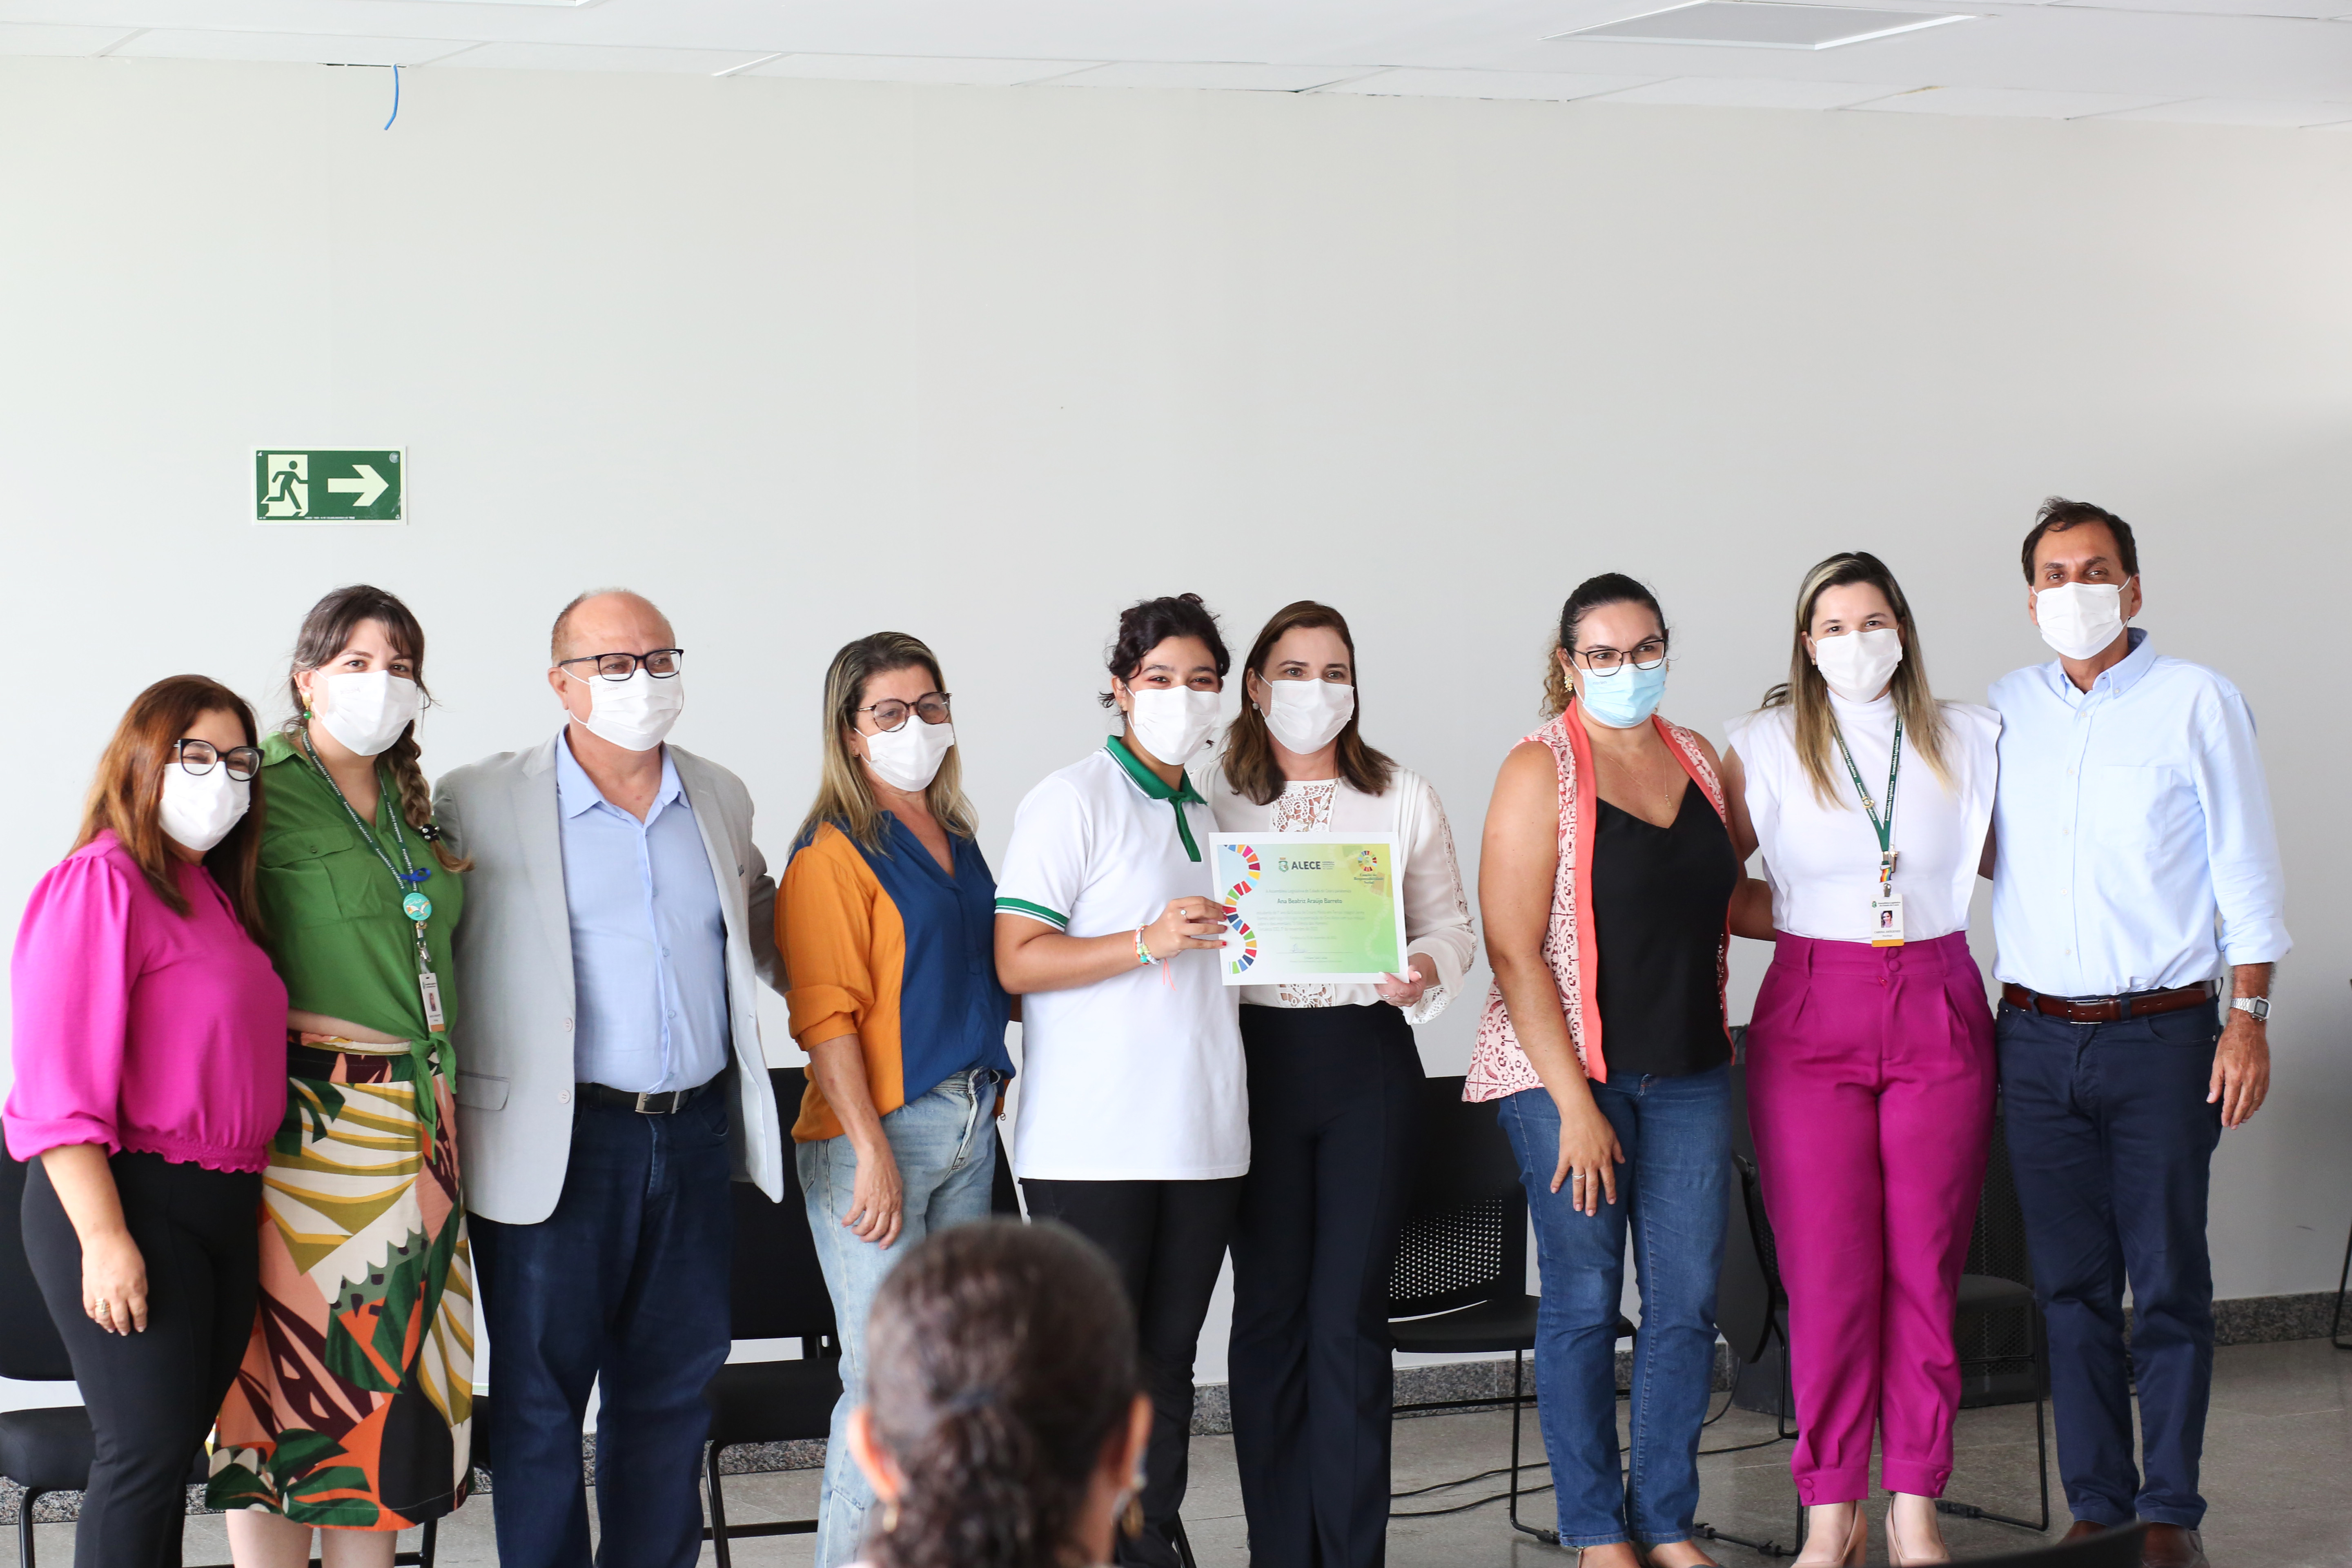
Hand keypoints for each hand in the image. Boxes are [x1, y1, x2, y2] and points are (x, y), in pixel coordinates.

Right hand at [81, 1229, 147, 1334]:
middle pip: (121, 1318)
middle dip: (125, 1327)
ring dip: (108, 1325)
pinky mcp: (88, 1291)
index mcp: (134, 1289)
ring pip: (104, 1317)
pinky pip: (90, 1309)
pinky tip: (98, 1319)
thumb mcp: (141, 1270)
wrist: (104, 1241)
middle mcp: (117, 1295)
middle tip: (126, 1332)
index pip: (139, 1312)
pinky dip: (94, 1316)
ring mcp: (101, 1294)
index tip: (141, 1328)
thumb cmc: (126, 1252)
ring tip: (111, 1329)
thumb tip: (140, 1301)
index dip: (140, 1322)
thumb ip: (141, 1287)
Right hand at [841, 1139, 905, 1247]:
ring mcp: (874, 1203)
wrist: (877, 1157)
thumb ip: (894, 1201)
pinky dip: (848, 1221)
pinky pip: (853, 1215)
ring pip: (866, 1226)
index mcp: (896, 1204)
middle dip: (871, 1238)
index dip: (889, 1239)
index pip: (895, 1228)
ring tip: (855, 1231)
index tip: (883, 1246)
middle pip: (879, 1230)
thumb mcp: (897, 1187)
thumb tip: (890, 1210)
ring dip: (859, 1232)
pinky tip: (844, 1223)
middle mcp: (886, 1206)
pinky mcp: (861, 1198)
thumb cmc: (887, 1169)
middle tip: (864, 1239)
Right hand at [1141, 897, 1227, 961]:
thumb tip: (1215, 916)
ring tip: (1223, 929)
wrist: (1150, 942)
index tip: (1221, 908)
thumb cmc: (1165, 927)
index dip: (1213, 904)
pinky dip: (1213, 943)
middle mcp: (1175, 915)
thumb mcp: (1176, 914)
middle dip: (1217, 914)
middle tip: (1224, 918)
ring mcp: (1177, 929)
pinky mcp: (1179, 943)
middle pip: (1202, 910)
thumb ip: (1194, 914)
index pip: (1199, 900)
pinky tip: (1221, 943)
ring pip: (1203, 927)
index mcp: (1175, 905)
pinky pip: (1200, 943)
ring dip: (1217, 928)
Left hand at [1377, 965, 1428, 1008]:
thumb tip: (1414, 975)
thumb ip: (1414, 970)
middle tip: (1380, 973)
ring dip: (1381, 986)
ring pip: (1387, 996)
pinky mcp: (1395, 1001)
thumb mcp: (1417, 965)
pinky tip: (1380, 981)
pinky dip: (1381, 989)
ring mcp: (1402, 1001)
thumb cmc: (1417, 969)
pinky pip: (1385, 997)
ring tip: (1379, 976)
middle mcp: (1410, 998)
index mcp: (1417, 991)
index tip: (1385, 974)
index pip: (1403, 990)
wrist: (1417, 972)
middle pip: (1393, 994)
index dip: (1392, 982)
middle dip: (1385, 984)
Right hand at [1551, 1097, 1624, 1215]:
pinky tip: (1553, 1190)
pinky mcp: (1565, 1156)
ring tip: (1577, 1208)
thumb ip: (1617, 1151)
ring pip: (1578, 1183)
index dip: (1610, 1192)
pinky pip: (1561, 1171)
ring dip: (1578, 1197)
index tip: (1611, 1202)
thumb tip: (1622, 1162)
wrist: (1580, 1113)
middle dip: (1592, 1201)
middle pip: (1593, 1186)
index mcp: (1604, 1159)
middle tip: (1591, 1214)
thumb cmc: (1598, 1122)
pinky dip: (1556, 1181)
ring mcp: (1578, 1161)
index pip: (1609, 1180)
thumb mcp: (1613, 1136)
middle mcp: (1592, 1163)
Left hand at [2209, 1014, 2268, 1127]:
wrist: (2248, 1029)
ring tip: (2243, 1119)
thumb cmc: (2231, 1042)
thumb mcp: (2217, 1061)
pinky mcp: (2266, 1073)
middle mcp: (2250, 1078)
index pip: (2231, 1100)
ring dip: (2249, 1111)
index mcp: (2235, 1075)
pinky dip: (2259, 1102)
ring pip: (2256, 1100)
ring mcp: (2260, 1076)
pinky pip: (2263, 1092)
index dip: (2228, 1113)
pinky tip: (2255, 1106)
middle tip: (2233, 1125)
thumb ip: (2215, 1082)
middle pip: (2245, 1103)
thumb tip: (2212, 1099)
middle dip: (2238, 1116)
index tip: (2225, 1121)